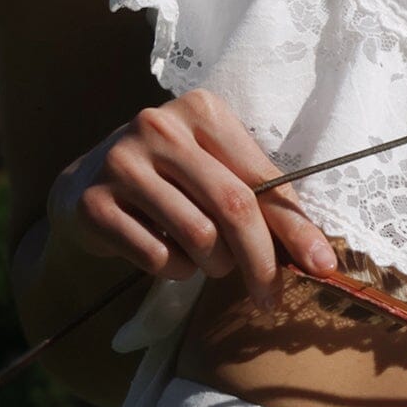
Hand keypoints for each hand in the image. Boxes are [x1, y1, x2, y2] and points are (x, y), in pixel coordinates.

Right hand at [46, 90, 338, 297]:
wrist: (84, 189)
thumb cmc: (168, 183)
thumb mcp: (215, 174)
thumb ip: (261, 202)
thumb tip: (318, 257)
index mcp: (200, 110)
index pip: (262, 178)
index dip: (296, 228)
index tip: (322, 267)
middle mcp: (158, 126)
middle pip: (233, 207)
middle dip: (260, 262)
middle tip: (269, 297)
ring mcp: (121, 162)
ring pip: (198, 236)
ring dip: (212, 265)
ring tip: (203, 260)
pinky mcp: (93, 203)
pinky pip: (157, 256)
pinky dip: (174, 270)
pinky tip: (165, 255)